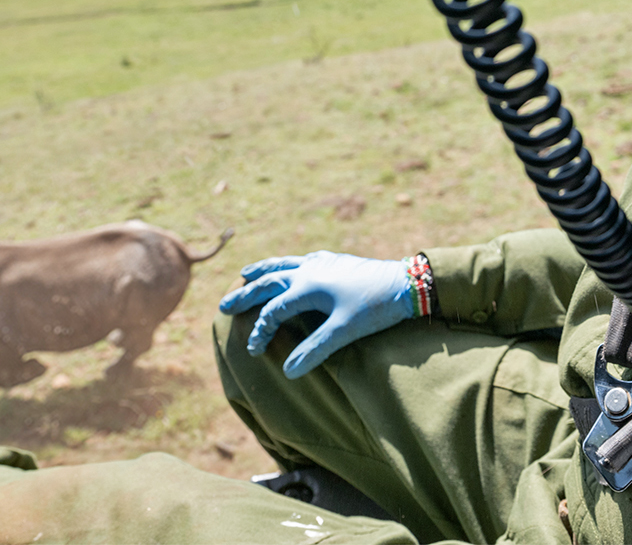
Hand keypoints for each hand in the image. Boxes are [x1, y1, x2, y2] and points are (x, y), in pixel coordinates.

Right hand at [219, 251, 413, 378]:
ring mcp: (323, 263)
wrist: (407, 282)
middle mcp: (310, 271)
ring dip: (263, 270)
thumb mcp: (344, 332)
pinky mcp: (336, 261)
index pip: (274, 311)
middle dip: (246, 295)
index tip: (253, 350)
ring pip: (284, 264)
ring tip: (245, 274)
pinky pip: (304, 260)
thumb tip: (287, 372)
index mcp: (308, 288)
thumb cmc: (375, 307)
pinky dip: (289, 264)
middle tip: (224, 304)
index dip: (261, 331)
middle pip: (269, 281)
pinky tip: (292, 266)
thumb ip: (314, 350)